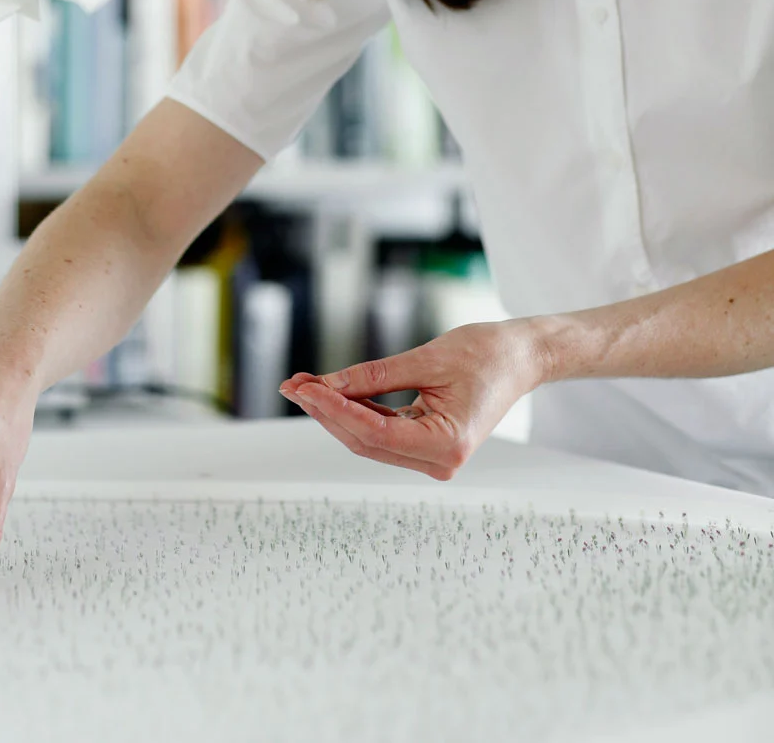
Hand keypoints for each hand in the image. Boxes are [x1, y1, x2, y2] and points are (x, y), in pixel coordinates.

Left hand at [279, 319, 544, 479]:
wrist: (520, 357)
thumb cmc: (487, 354)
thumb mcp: (428, 358)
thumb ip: (376, 375)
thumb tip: (329, 384)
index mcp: (447, 444)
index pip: (375, 432)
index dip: (335, 409)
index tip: (305, 387)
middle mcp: (440, 460)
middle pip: (366, 441)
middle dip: (326, 412)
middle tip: (293, 384)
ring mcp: (433, 456)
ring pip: (369, 439)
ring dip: (335, 413)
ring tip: (303, 385)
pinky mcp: (426, 444)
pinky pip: (382, 431)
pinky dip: (355, 412)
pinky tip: (330, 393)